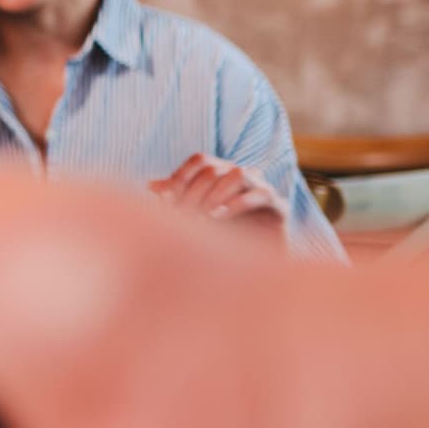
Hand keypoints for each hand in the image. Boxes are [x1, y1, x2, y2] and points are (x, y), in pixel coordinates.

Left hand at [150, 154, 288, 230]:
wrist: (255, 266)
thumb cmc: (221, 237)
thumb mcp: (193, 217)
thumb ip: (175, 201)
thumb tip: (150, 186)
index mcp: (223, 173)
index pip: (200, 161)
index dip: (181, 176)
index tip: (164, 200)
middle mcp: (243, 176)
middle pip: (214, 169)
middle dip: (193, 191)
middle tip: (179, 215)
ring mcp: (262, 188)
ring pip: (238, 174)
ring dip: (214, 194)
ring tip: (199, 216)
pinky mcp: (279, 207)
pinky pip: (260, 194)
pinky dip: (235, 204)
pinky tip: (216, 217)